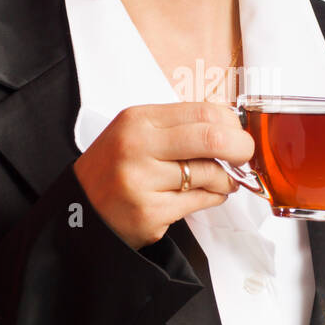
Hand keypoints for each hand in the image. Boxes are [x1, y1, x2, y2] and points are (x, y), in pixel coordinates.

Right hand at [73, 101, 254, 249]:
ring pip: (210, 174)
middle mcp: (137, 147)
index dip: (231, 123)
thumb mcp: (137, 133)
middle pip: (211, 139)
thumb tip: (230, 126)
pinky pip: (200, 201)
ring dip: (226, 179)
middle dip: (240, 148)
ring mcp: (143, 182)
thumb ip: (179, 127)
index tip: (238, 133)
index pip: (202, 112)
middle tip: (243, 156)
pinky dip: (212, 198)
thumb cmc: (115, 169)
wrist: (81, 210)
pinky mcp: (150, 213)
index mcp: (137, 120)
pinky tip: (205, 195)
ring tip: (221, 180)